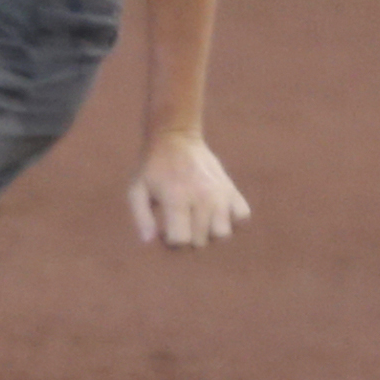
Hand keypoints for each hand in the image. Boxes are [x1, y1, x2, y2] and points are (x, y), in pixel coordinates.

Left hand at [126, 130, 247, 248]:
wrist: (175, 138)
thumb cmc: (153, 168)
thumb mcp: (136, 190)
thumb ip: (141, 217)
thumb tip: (150, 242)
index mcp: (177, 198)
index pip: (181, 241)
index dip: (170, 242)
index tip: (165, 230)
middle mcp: (202, 198)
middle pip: (200, 241)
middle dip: (187, 238)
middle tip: (179, 222)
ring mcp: (220, 194)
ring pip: (223, 234)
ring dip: (210, 233)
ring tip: (198, 220)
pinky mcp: (232, 189)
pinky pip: (242, 217)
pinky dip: (232, 220)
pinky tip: (216, 213)